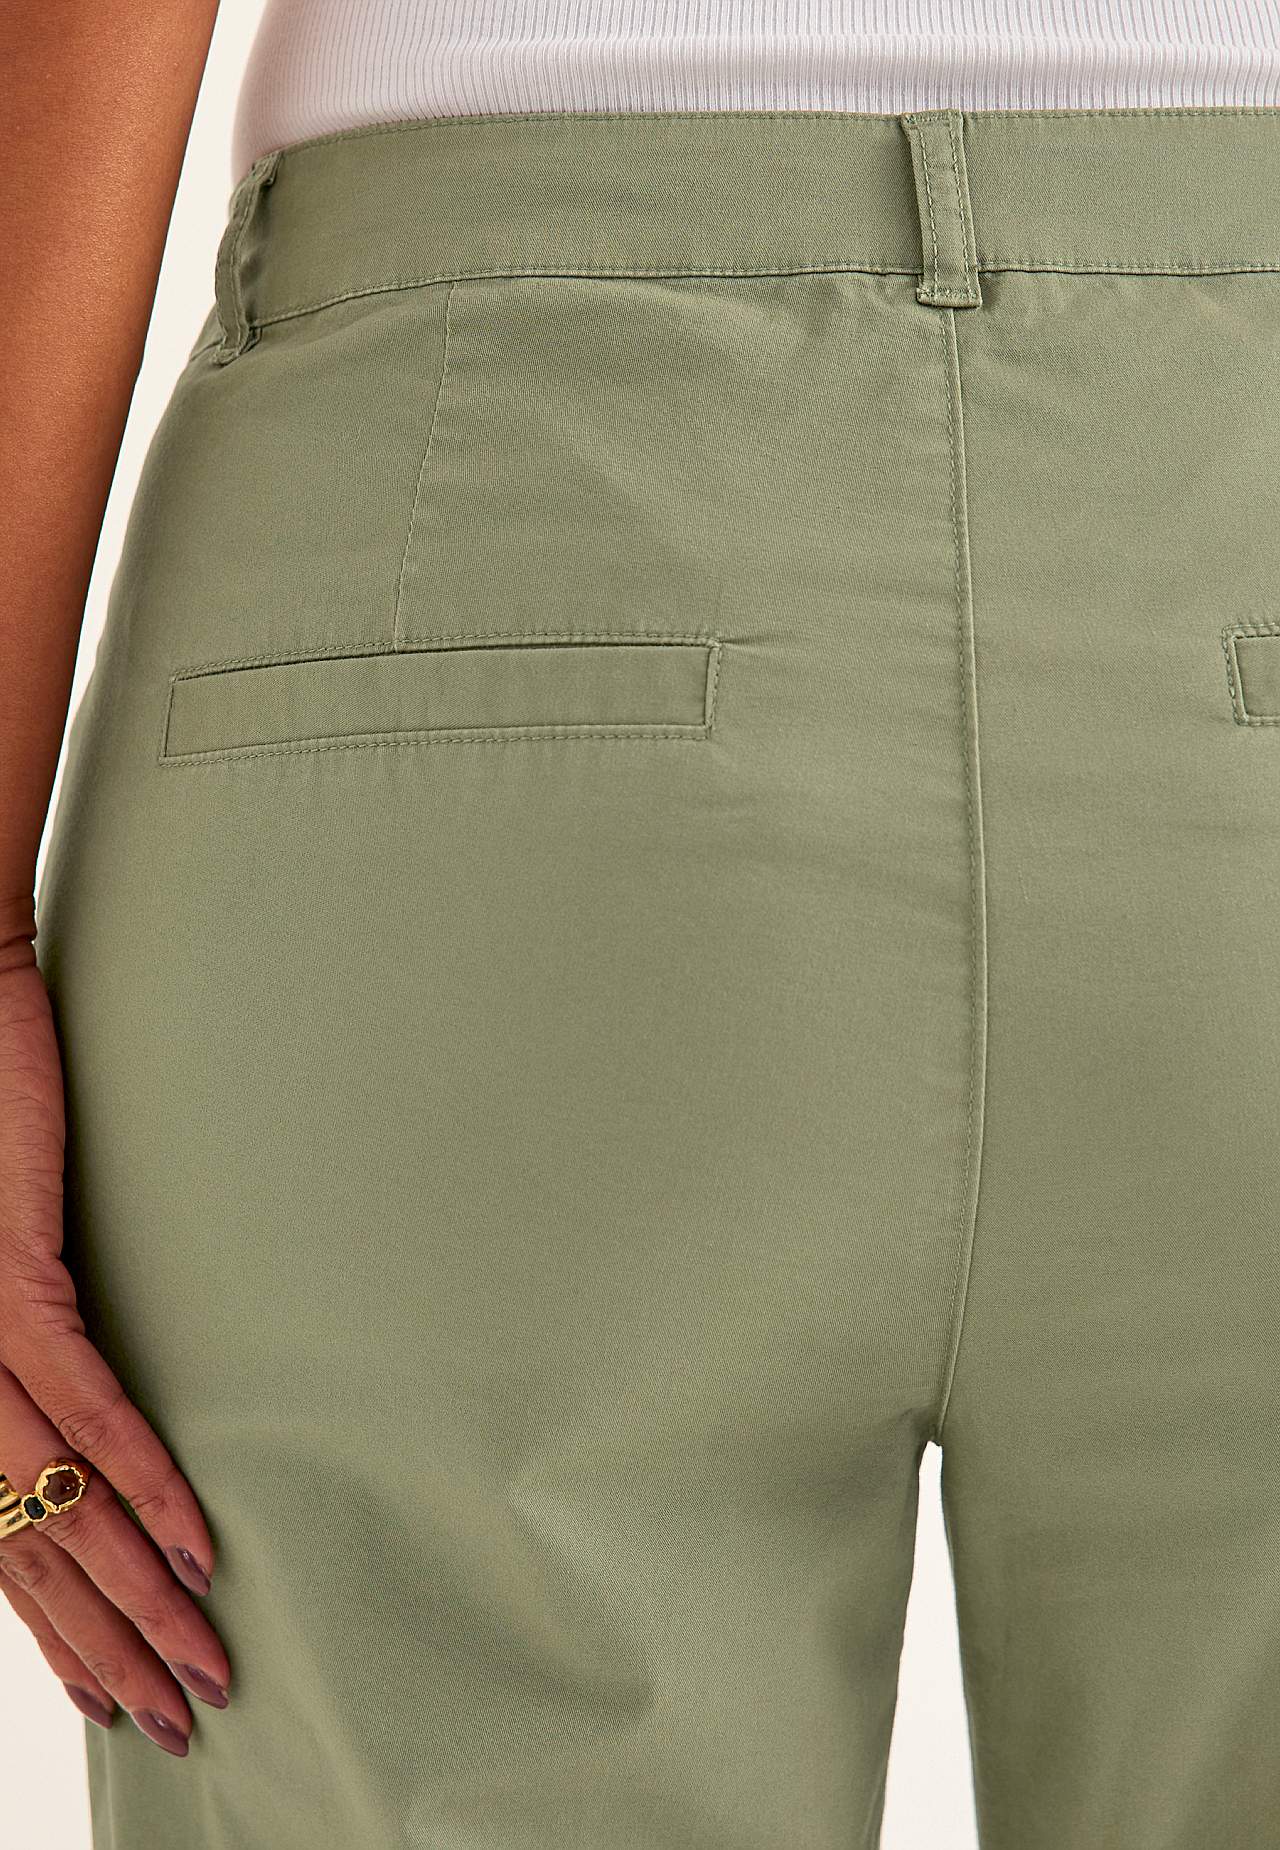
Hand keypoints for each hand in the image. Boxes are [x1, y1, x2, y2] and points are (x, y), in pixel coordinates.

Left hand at [0, 948, 230, 1754]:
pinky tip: (192, 1542)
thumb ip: (16, 1341)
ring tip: (200, 1660)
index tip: (114, 1690)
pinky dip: (142, 1483)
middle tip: (180, 1714)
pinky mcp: (7, 1277)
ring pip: (54, 1502)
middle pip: (23, 1548)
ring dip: (136, 1595)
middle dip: (106, 1645)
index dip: (58, 1628)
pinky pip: (82, 1406)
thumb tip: (77, 1420)